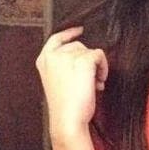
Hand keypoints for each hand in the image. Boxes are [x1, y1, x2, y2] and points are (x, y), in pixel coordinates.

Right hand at [35, 27, 108, 143]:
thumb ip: (65, 67)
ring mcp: (67, 56)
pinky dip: (104, 68)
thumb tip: (87, 58)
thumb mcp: (59, 82)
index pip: (56, 38)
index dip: (69, 33)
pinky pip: (100, 55)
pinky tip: (99, 83)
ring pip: (91, 52)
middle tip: (89, 81)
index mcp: (44, 60)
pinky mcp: (82, 60)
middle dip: (87, 61)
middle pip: (79, 46)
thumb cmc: (65, 106)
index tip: (80, 30)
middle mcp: (53, 55)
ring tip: (93, 85)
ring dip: (96, 68)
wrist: (67, 119)